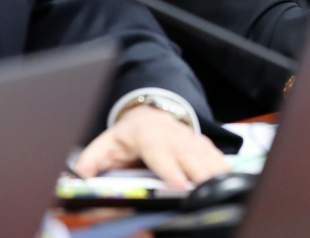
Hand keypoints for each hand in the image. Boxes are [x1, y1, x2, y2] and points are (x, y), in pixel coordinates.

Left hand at [73, 105, 230, 188]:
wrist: (149, 116)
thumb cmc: (127, 136)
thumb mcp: (105, 144)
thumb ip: (92, 160)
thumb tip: (80, 176)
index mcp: (147, 133)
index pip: (158, 150)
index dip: (168, 167)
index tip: (178, 184)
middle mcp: (172, 133)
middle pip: (188, 153)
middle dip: (197, 173)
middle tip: (204, 193)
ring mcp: (189, 137)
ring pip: (205, 154)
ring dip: (213, 172)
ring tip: (220, 190)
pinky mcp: (202, 144)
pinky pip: (215, 155)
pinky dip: (222, 168)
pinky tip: (229, 180)